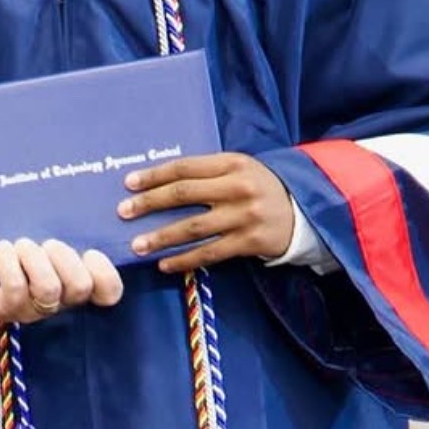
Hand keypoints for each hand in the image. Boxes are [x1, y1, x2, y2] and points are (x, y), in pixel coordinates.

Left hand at [0, 232, 122, 325]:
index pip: (108, 292)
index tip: (92, 252)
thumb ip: (59, 225)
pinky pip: (16, 289)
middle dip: (68, 260)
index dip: (107, 274)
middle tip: (50, 242)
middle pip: (81, 288)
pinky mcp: (6, 307)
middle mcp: (59, 298)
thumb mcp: (38, 233)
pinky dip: (10, 265)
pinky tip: (3, 248)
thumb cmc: (10, 242)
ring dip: (38, 262)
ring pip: (50, 291)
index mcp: (74, 279)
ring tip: (23, 243)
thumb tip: (72, 196)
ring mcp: (33, 307)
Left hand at [116, 152, 292, 273]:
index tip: (128, 183)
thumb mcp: (239, 169)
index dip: (155, 175)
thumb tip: (158, 184)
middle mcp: (238, 187)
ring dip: (161, 237)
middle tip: (124, 212)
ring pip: (194, 227)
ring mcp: (244, 215)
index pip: (185, 167)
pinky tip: (164, 264)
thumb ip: (207, 173)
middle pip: (184, 194)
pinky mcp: (250, 241)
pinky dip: (184, 260)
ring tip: (137, 245)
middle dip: (150, 204)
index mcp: (233, 163)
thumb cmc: (260, 187)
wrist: (305, 210)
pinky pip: (210, 253)